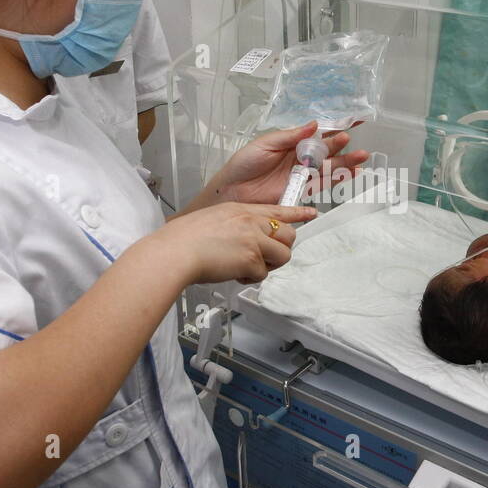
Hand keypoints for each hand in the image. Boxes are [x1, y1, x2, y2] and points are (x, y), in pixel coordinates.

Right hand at [153, 202, 314, 284]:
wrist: (175, 252)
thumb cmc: (184, 239)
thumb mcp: (212, 220)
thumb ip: (234, 227)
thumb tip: (243, 241)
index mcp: (241, 210)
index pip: (278, 209)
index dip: (298, 213)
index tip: (312, 213)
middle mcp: (252, 222)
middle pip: (288, 234)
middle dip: (281, 249)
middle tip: (263, 257)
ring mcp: (254, 240)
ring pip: (282, 256)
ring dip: (268, 265)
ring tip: (247, 267)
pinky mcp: (252, 259)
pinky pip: (262, 274)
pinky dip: (249, 277)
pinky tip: (232, 273)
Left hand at [213, 121, 368, 204]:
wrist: (232, 191)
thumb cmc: (244, 164)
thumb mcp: (265, 144)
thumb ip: (289, 137)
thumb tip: (313, 125)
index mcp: (292, 143)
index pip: (317, 133)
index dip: (334, 128)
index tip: (352, 121)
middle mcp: (299, 158)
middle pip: (326, 151)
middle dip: (340, 146)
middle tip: (351, 141)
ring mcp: (301, 175)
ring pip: (328, 167)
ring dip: (344, 163)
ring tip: (360, 159)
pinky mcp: (300, 191)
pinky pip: (322, 185)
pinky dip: (336, 180)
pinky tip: (350, 175)